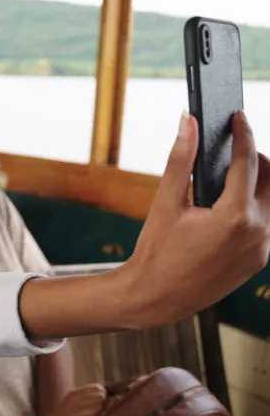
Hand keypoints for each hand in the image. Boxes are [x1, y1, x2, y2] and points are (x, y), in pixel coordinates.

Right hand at [40, 384, 105, 415]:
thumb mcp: (71, 403)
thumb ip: (86, 398)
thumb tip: (107, 395)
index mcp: (73, 393)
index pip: (98, 387)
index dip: (104, 394)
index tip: (102, 403)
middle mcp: (75, 400)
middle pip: (101, 396)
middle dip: (105, 404)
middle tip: (99, 413)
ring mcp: (76, 412)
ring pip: (100, 407)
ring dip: (102, 414)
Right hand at [126, 111, 269, 328]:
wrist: (157, 297)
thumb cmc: (157, 252)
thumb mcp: (166, 203)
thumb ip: (180, 160)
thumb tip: (187, 123)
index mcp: (234, 216)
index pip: (249, 162)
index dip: (244, 134)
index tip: (239, 117)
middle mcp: (258, 232)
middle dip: (256, 158)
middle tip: (233, 149)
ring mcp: (263, 248)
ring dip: (258, 184)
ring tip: (230, 179)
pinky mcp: (261, 259)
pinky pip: (267, 223)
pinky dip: (253, 207)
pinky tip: (227, 208)